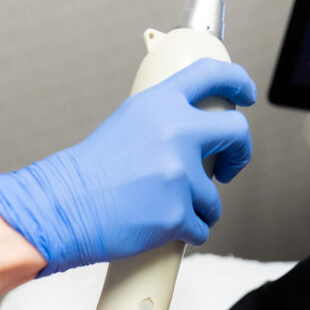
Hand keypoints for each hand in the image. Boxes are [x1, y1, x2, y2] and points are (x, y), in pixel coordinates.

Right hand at [0, 58, 255, 274]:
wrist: (63, 207)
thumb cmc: (87, 174)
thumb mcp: (126, 125)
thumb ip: (163, 122)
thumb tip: (195, 132)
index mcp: (160, 105)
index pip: (212, 76)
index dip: (237, 81)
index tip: (246, 94)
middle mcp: (176, 134)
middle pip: (236, 133)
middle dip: (239, 153)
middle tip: (229, 168)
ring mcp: (179, 176)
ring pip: (214, 197)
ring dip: (199, 208)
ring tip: (166, 210)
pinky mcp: (177, 214)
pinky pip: (201, 229)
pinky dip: (185, 233)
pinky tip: (160, 228)